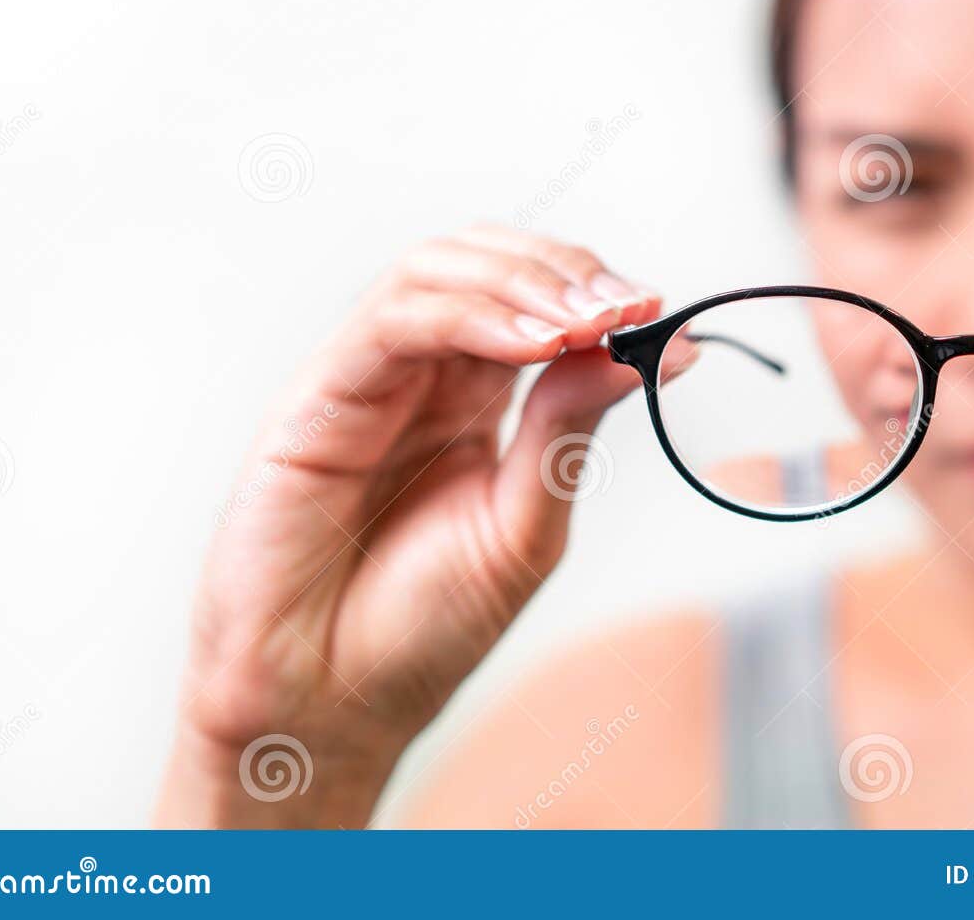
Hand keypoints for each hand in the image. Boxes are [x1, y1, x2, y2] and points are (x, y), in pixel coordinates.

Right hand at [156, 228, 659, 825]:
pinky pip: (391, 324)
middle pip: (484, 264)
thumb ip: (569, 431)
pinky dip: (469, 316)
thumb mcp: (524, 527)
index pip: (530, 300)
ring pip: (436, 272)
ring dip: (522, 281)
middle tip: (627, 304)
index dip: (592, 290)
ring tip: (587, 321)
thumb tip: (645, 352)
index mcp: (469, 400)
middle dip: (564, 270)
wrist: (327, 709)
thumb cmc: (415, 631)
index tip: (659, 312)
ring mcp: (364, 382)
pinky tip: (533, 342)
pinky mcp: (314, 401)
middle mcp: (417, 376)